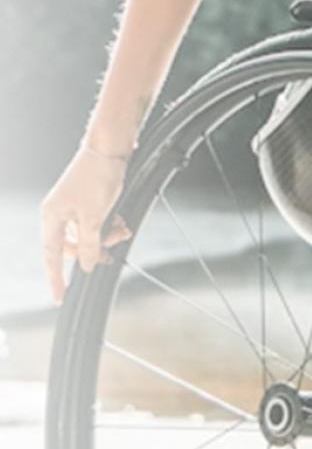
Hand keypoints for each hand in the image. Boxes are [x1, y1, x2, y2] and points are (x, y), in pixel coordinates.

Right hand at [40, 146, 132, 303]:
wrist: (110, 151)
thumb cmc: (97, 179)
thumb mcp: (95, 217)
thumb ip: (90, 245)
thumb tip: (87, 266)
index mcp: (52, 216)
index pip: (51, 255)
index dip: (56, 277)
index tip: (59, 297)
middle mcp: (58, 213)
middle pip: (74, 247)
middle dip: (96, 250)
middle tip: (113, 251)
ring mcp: (73, 208)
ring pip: (90, 236)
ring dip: (108, 236)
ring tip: (122, 228)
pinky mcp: (88, 203)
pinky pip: (98, 224)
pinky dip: (111, 226)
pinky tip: (121, 221)